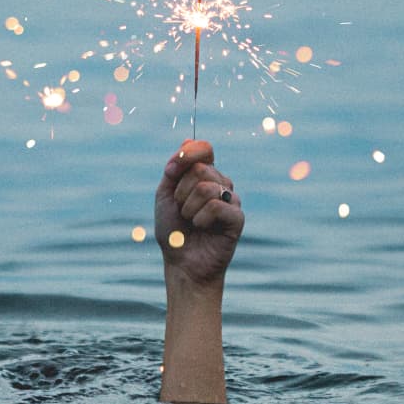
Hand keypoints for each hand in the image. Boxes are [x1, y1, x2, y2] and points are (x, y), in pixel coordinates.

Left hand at [154, 139, 243, 286]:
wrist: (181, 263)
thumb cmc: (173, 231)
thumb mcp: (165, 195)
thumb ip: (174, 169)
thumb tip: (187, 141)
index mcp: (204, 175)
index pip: (204, 148)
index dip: (188, 154)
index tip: (171, 171)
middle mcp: (221, 184)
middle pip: (200, 169)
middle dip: (181, 192)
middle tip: (181, 209)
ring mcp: (231, 200)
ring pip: (206, 187)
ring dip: (188, 208)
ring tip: (191, 221)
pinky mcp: (237, 218)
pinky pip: (216, 206)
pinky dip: (200, 219)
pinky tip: (202, 228)